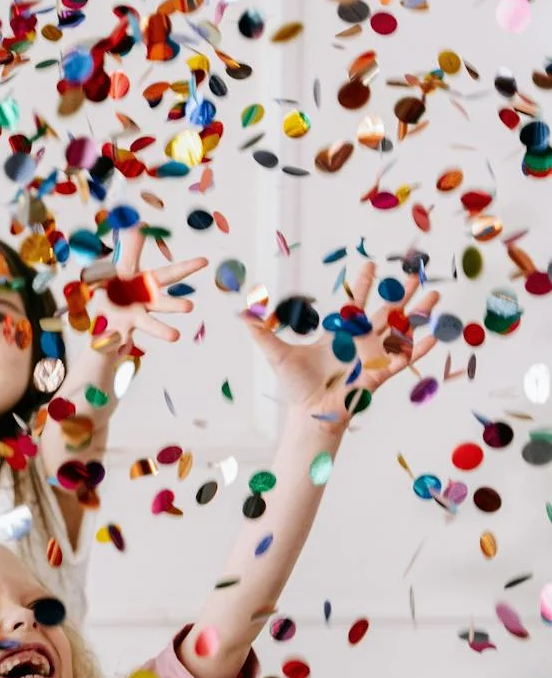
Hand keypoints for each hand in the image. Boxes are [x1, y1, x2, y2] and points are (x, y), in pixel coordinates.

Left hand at [76, 229, 204, 349]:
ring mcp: (133, 320)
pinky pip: (117, 338)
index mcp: (146, 286)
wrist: (103, 323)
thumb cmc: (118, 293)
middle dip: (175, 304)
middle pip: (162, 303)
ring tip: (175, 336)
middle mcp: (145, 304)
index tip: (204, 261)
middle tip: (189, 306)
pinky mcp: (118, 333)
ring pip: (149, 325)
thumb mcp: (122, 268)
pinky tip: (121, 345)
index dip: (186, 267)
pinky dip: (117, 341)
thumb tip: (141, 223)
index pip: (169, 275)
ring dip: (161, 330)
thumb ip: (132, 247)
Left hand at [242, 260, 440, 425]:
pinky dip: (416, 350)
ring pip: (399, 330)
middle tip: (415, 272)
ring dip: (417, 313)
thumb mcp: (277, 354)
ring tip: (435, 296)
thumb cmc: (296, 385)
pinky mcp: (378, 375)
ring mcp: (372, 357)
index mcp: (340, 334)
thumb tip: (241, 313)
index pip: (355, 303)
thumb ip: (262, 332)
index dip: (363, 284)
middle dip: (401, 293)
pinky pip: (401, 361)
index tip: (371, 265)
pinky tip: (433, 337)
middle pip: (385, 312)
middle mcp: (359, 342)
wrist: (307, 412)